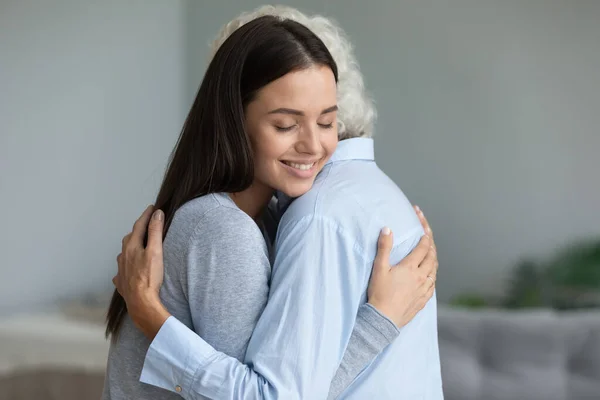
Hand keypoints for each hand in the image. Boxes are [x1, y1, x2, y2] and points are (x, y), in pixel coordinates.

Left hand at [112, 205, 169, 338]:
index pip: (139, 226)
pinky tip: (129, 270)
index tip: (152, 208)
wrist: (140, 302)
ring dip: (131, 248)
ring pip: (124, 254)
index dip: (146, 216)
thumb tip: (157, 214)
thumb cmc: (149, 277)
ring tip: (138, 246)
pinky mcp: (121, 282)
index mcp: (132, 246)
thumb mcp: (155, 251)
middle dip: (138, 230)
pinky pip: (122, 270)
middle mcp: (123, 256)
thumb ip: (155, 231)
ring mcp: (121, 270)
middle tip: (146, 226)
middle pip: (130, 238)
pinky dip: (127, 266)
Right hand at [367, 208, 437, 327]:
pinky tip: (429, 275)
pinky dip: (432, 274)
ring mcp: (424, 289)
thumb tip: (388, 229)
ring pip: (434, 270)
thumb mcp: (379, 268)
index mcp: (411, 267)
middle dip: (430, 243)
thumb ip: (384, 248)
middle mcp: (422, 277)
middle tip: (427, 234)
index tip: (422, 222)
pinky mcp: (423, 300)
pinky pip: (433, 283)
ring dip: (433, 258)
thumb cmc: (379, 293)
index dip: (424, 232)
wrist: (383, 319)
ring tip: (430, 252)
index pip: (423, 246)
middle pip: (432, 256)